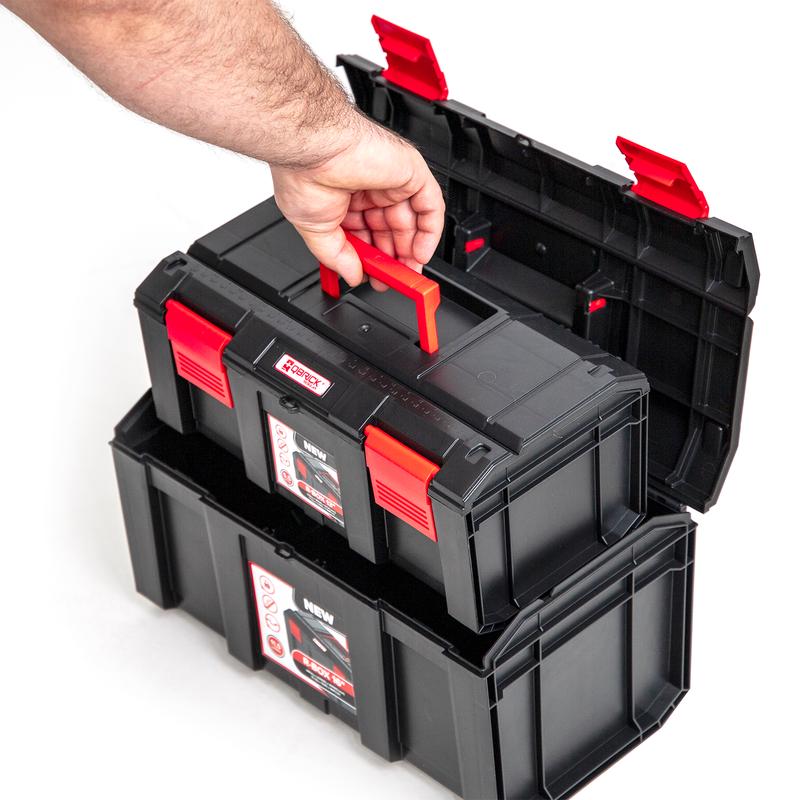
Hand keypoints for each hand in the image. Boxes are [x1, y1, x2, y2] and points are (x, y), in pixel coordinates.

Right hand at [271, 114, 444, 289]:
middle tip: (394, 279)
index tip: (375, 278)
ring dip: (412, 250)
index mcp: (345, 199)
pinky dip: (430, 232)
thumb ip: (336, 257)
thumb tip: (351, 276)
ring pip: (411, 220)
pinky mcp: (410, 172)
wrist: (314, 148)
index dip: (374, 258)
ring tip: (408, 271)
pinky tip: (420, 253)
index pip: (367, 234)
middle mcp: (369, 188)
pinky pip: (430, 206)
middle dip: (395, 257)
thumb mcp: (316, 230)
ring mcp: (391, 180)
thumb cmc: (305, 173)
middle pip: (391, 229)